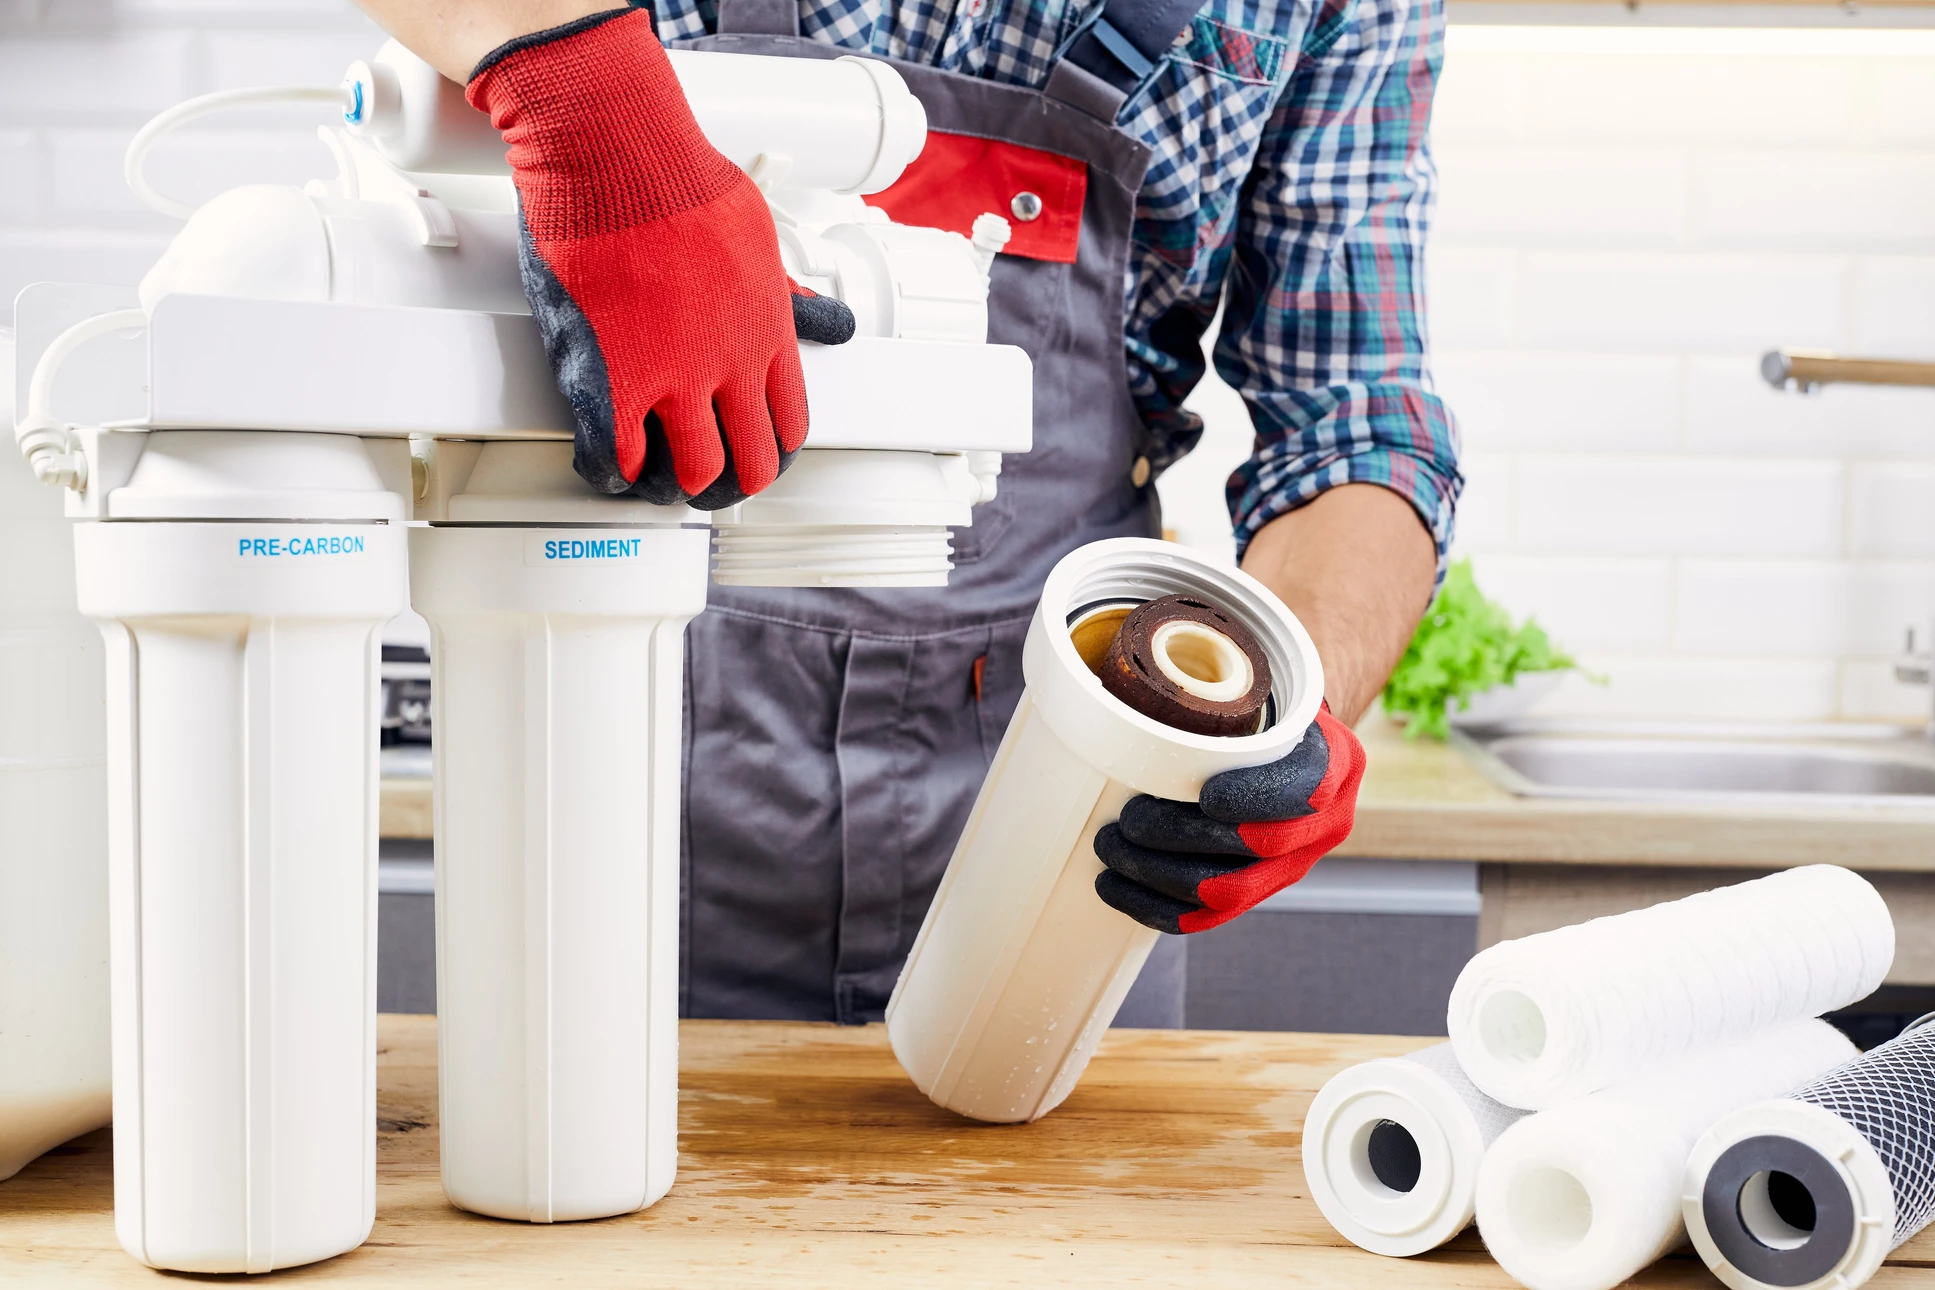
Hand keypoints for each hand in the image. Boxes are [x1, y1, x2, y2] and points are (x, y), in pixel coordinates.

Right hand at [466, 8, 854, 508]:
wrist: (614, 157)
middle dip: (731, 483)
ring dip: (674, 486)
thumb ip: (789, 294)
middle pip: (748, 463)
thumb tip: (828, 320)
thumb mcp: (760, 240)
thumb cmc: (678, 181)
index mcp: (768, 335)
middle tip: (712, 484)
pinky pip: (613, 459)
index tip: (759, 453)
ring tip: (661, 484)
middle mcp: (726, 366)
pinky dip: (613, 476)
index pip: (789, 424)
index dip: (774, 450)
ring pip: (686, 473)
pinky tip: (611, 473)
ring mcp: (668, 379)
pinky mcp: (607, 382)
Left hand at [1092, 704, 1365, 933]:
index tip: (1206, 795)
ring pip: (1229, 891)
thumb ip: (1234, 684)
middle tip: (1126, 822)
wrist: (1288, 742)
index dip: (1257, 798)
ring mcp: (1295, 864)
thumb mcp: (1268, 683)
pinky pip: (1212, 918)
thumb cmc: (1265, 706)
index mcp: (1336, 764)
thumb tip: (1152, 648)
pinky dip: (1159, 909)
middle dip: (1182, 838)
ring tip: (1109, 849)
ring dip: (1158, 875)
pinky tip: (1117, 890)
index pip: (1306, 791)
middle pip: (1259, 846)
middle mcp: (1327, 822)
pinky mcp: (1260, 890)